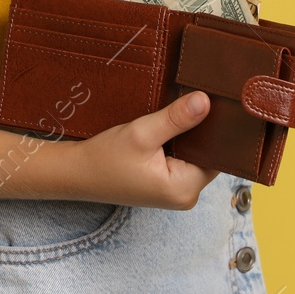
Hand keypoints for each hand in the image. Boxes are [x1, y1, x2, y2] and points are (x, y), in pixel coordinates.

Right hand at [68, 90, 220, 209]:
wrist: (77, 173)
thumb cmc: (105, 158)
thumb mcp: (142, 133)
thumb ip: (175, 118)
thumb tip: (205, 101)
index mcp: (185, 189)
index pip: (217, 154)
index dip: (217, 128)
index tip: (217, 103)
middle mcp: (186, 195)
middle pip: (208, 155)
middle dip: (202, 130)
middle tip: (199, 98)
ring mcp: (176, 191)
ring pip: (194, 155)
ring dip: (188, 135)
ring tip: (184, 108)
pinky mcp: (166, 184)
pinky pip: (182, 159)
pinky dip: (178, 142)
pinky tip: (171, 124)